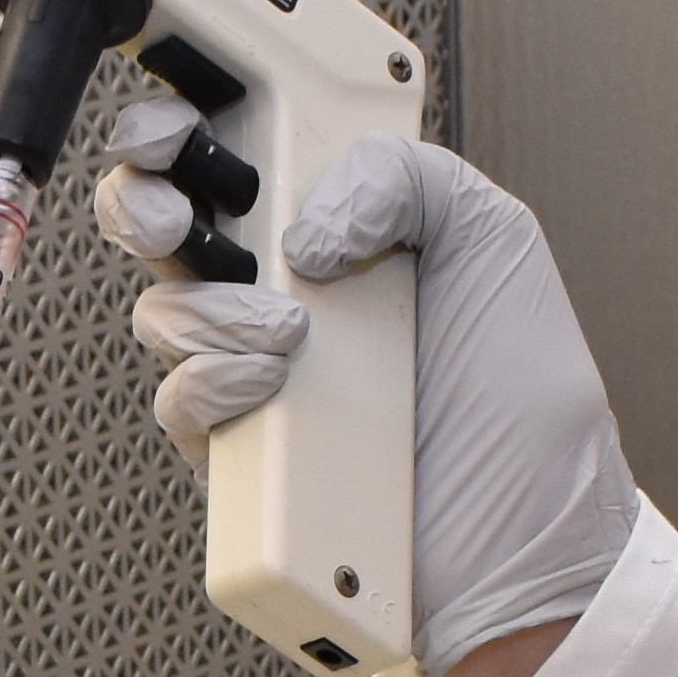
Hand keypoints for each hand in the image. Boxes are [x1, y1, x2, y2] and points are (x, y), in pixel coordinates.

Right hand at [101, 103, 637, 676]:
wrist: (528, 555)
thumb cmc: (529, 420)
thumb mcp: (496, 247)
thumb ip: (409, 174)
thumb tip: (306, 215)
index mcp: (346, 238)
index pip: (240, 157)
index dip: (191, 129)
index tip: (186, 121)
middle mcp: (292, 301)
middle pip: (166, 221)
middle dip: (149, 195)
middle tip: (185, 213)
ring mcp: (262, 382)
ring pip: (164, 310)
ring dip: (212, 306)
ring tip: (294, 333)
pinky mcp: (244, 461)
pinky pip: (178, 405)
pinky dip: (212, 383)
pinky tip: (273, 384)